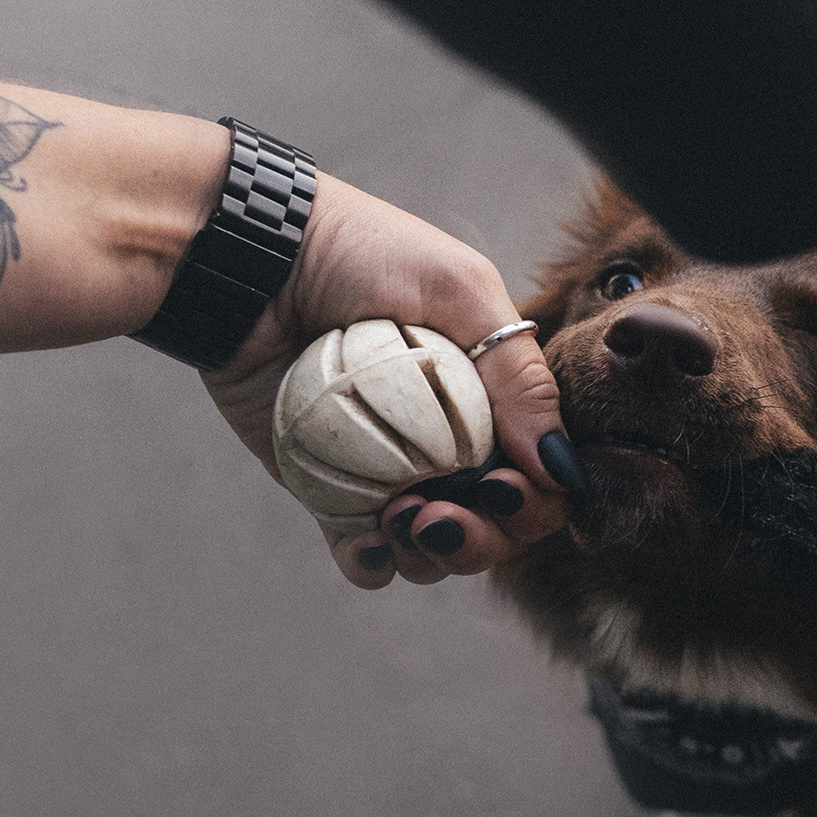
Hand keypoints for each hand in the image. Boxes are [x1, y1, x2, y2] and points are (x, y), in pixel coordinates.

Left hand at [201, 173, 572, 587]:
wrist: (256, 259)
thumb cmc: (362, 253)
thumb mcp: (460, 293)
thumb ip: (520, 378)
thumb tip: (560, 471)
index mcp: (491, 398)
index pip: (538, 479)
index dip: (532, 503)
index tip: (501, 490)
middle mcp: (447, 444)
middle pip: (492, 528)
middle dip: (480, 539)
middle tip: (438, 514)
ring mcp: (385, 472)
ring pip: (430, 550)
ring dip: (427, 554)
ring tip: (398, 518)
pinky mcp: (326, 489)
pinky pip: (360, 553)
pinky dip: (369, 563)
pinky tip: (365, 544)